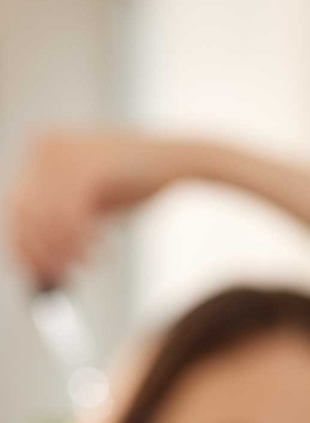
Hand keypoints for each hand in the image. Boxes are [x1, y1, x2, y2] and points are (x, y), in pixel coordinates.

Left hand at [6, 132, 185, 282]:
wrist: (179, 160)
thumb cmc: (138, 180)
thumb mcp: (92, 200)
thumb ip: (63, 218)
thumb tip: (37, 257)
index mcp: (41, 149)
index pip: (15, 206)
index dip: (23, 244)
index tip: (38, 271)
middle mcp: (44, 146)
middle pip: (24, 213)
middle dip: (42, 252)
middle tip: (63, 276)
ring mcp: (62, 154)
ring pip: (46, 219)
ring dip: (64, 250)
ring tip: (88, 264)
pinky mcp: (86, 167)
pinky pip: (69, 216)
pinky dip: (81, 240)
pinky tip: (101, 250)